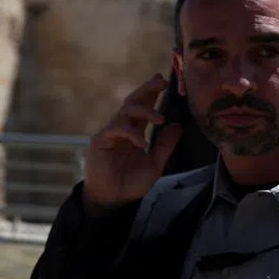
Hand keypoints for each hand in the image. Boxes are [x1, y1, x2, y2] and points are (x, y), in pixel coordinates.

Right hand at [82, 73, 182, 214]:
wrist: (114, 199)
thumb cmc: (131, 183)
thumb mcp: (155, 164)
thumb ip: (165, 145)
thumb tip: (177, 125)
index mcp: (134, 131)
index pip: (143, 107)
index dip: (152, 93)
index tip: (163, 80)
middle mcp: (121, 128)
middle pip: (132, 101)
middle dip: (147, 90)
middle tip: (162, 82)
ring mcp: (110, 133)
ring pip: (125, 112)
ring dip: (144, 111)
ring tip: (160, 119)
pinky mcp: (100, 140)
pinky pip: (116, 129)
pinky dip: (131, 133)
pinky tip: (142, 143)